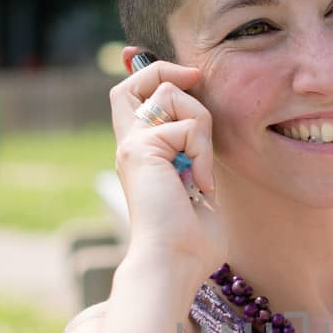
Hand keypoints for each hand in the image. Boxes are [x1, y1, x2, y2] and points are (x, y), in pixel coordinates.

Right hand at [110, 56, 220, 271]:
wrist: (175, 261)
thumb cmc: (192, 238)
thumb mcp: (197, 182)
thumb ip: (195, 152)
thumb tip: (203, 128)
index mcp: (141, 153)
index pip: (131, 96)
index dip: (150, 72)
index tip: (186, 73)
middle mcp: (129, 145)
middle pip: (134, 82)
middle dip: (166, 71)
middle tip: (194, 82)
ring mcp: (132, 144)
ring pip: (172, 93)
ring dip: (201, 127)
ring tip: (200, 170)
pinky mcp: (141, 148)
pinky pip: (188, 124)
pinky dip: (203, 152)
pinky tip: (199, 183)